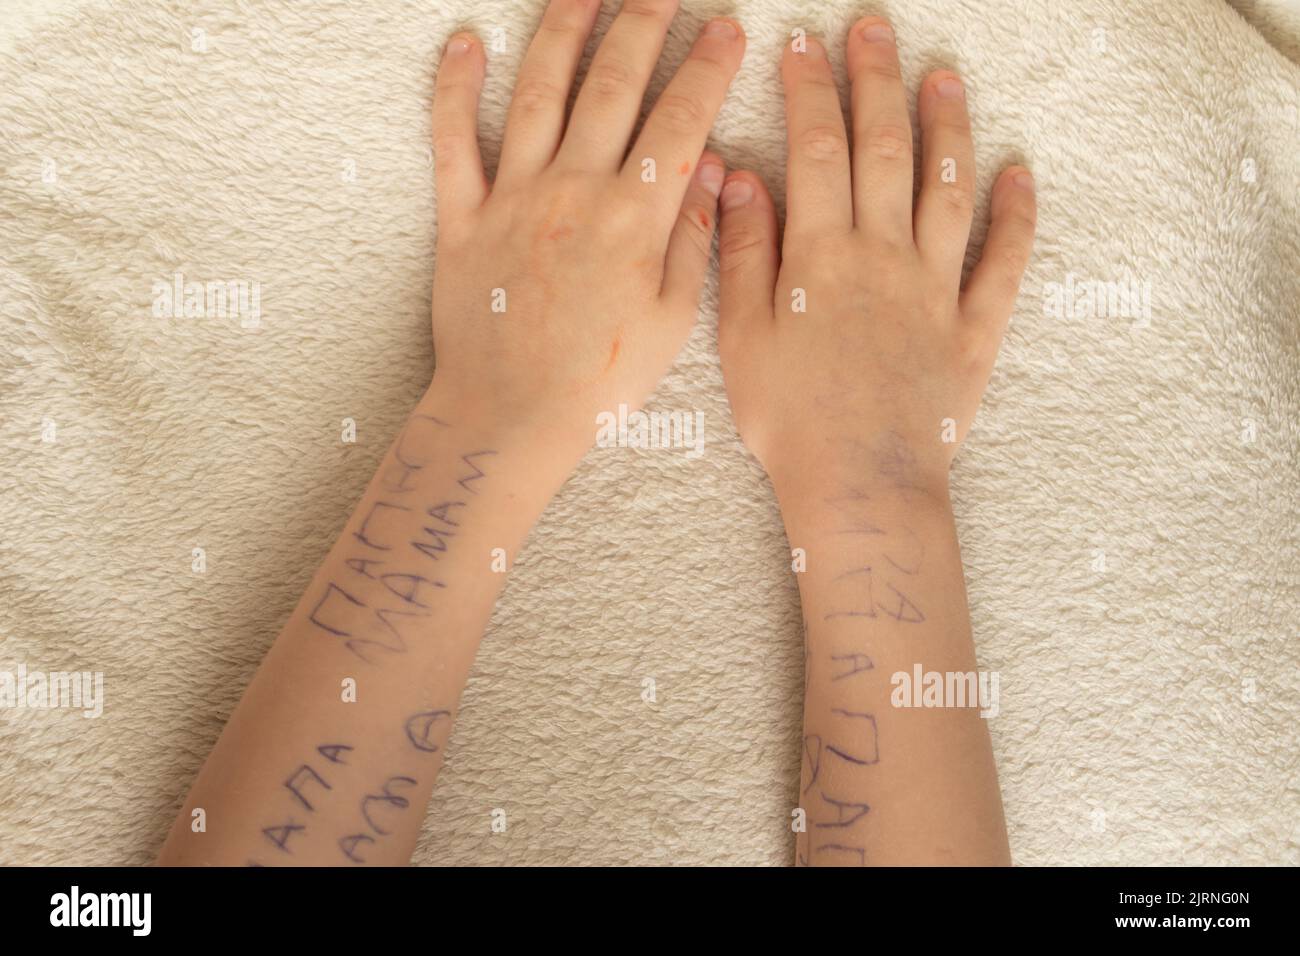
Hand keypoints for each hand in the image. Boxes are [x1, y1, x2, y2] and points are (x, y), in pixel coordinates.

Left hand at [428, 0, 744, 459]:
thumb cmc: (598, 381)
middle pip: (612, 86)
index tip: (726, 29)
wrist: (511, 417)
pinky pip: (452, 140)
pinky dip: (454, 88)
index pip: (680, 121)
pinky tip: (464, 42)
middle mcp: (572, 191)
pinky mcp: (462, 216)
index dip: (707, 68)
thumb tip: (709, 171)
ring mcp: (513, 198)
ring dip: (563, 31)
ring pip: (537, 92)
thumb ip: (691, 239)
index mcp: (632, 218)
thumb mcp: (671, 320)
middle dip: (642, 24)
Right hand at [716, 17, 1034, 501]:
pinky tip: (1019, 175)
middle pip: (885, 150)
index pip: (816, 151)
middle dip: (877, 82)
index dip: (811, 92)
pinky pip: (1004, 262)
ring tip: (944, 77)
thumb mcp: (742, 338)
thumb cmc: (790, 419)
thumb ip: (744, 253)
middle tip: (875, 28)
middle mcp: (885, 256)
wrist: (861, 484)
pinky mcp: (974, 327)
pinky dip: (1016, 216)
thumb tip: (741, 180)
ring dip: (948, 127)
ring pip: (948, 189)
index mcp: (823, 255)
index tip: (803, 46)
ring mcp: (936, 288)